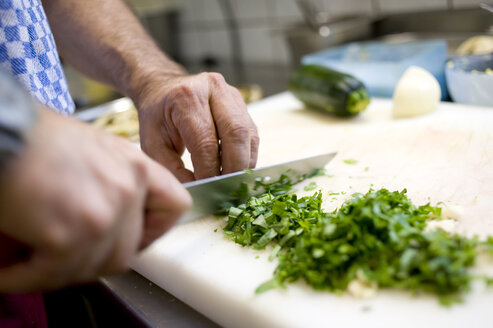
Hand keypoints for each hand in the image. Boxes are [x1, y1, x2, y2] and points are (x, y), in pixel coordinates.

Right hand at [0, 109, 190, 291]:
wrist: (0, 132)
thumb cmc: (35, 139)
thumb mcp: (95, 150)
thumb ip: (116, 184)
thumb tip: (112, 222)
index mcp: (136, 167)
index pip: (176, 207)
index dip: (154, 230)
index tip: (135, 239)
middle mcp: (127, 189)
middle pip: (128, 250)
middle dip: (93, 259)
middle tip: (65, 256)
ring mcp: (103, 214)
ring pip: (94, 267)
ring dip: (61, 270)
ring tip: (32, 259)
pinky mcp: (70, 236)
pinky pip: (55, 274)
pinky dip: (29, 277)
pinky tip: (11, 269)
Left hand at [136, 72, 259, 181]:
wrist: (163, 90)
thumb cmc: (157, 118)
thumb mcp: (153, 145)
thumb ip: (173, 169)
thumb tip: (197, 189)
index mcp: (187, 97)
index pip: (206, 142)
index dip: (210, 170)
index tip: (207, 188)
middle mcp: (214, 89)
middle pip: (235, 134)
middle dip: (233, 168)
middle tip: (225, 189)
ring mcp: (232, 95)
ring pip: (248, 135)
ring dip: (243, 163)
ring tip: (230, 180)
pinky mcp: (242, 104)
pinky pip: (252, 135)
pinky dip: (247, 156)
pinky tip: (235, 168)